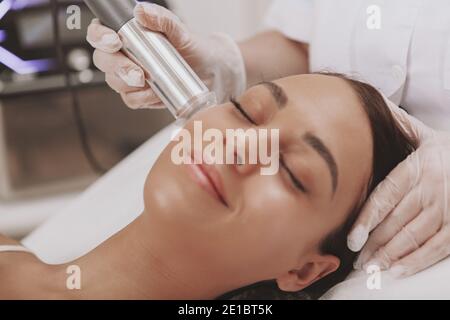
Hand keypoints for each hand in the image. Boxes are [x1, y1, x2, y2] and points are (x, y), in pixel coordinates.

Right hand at [86, 2, 245, 109]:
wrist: (209, 71)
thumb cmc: (192, 48)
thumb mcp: (180, 30)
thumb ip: (162, 18)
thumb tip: (142, 11)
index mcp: (127, 33)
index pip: (99, 32)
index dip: (100, 37)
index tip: (114, 42)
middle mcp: (124, 54)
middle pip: (103, 60)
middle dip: (117, 66)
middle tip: (137, 72)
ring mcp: (129, 75)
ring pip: (114, 81)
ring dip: (128, 84)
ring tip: (148, 81)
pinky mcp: (139, 94)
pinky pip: (130, 99)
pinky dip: (142, 98)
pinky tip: (154, 92)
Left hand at [348, 98, 449, 277]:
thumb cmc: (443, 149)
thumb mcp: (422, 134)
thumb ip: (397, 126)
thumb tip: (372, 107)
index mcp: (417, 167)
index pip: (387, 196)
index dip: (368, 219)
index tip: (353, 238)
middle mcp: (432, 187)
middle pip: (397, 221)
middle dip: (375, 243)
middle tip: (356, 260)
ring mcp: (448, 207)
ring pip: (415, 236)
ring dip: (392, 256)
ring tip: (371, 268)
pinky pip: (437, 247)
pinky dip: (417, 261)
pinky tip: (398, 271)